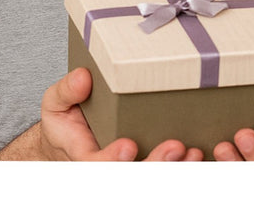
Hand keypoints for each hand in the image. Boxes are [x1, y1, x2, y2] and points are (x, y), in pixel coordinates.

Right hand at [37, 68, 203, 160]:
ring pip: (148, 175)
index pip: (95, 165)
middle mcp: (108, 167)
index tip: (128, 146)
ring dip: (172, 167)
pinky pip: (161, 169)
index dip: (111, 160)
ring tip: (192, 152)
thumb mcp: (56, 102)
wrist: (69, 138)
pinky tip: (197, 155)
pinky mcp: (142, 162)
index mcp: (84, 156)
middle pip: (129, 176)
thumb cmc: (65, 121)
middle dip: (153, 165)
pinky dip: (181, 166)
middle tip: (174, 148)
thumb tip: (83, 76)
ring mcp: (126, 168)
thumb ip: (67, 90)